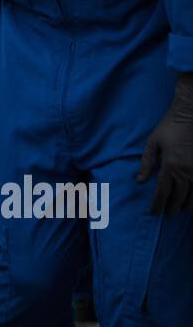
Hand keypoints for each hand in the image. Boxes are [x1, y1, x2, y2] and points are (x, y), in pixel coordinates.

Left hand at [137, 72, 192, 213]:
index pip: (162, 192)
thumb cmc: (171, 125)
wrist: (192, 112)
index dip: (157, 204)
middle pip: (179, 197)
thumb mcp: (154, 142)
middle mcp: (186, 172)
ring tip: (182, 209)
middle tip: (168, 214)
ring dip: (187, 205)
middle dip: (172, 207)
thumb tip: (140, 180)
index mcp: (170, 166)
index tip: (154, 213)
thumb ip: (147, 162)